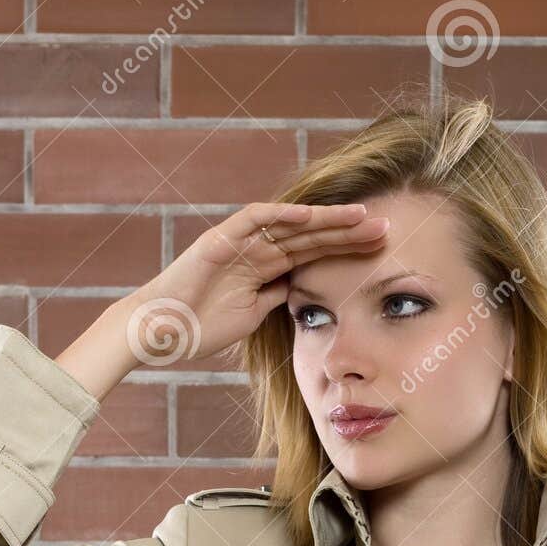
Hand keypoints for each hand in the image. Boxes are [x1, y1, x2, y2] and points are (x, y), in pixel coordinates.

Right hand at [130, 201, 390, 362]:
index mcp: (264, 268)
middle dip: (348, 232)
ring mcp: (239, 241)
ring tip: (361, 217)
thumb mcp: (251, 316)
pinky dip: (282, 215)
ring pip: (290, 224)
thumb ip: (275, 298)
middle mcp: (255, 249)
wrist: (161, 330)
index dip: (346, 251)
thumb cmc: (199, 327)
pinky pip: (255, 220)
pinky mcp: (220, 239)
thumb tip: (300, 292)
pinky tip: (311, 215)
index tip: (381, 252)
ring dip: (325, 220)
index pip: (314, 254)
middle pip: (310, 236)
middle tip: (386, 228)